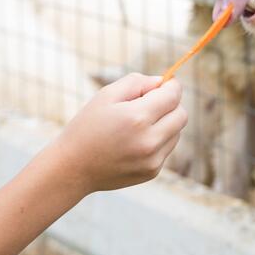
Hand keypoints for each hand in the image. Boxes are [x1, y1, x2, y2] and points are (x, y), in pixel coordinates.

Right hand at [50, 74, 187, 193]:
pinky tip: (134, 142)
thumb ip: (137, 82)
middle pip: (181, 115)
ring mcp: (153, 160)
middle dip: (171, 104)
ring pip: (176, 133)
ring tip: (137, 125)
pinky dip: (157, 141)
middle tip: (149, 103)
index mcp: (137, 118)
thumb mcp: (106, 95)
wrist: (73, 167)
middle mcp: (149, 141)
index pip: (173, 96)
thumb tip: (161, 82)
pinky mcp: (152, 172)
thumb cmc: (87, 126)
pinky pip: (166, 149)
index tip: (164, 84)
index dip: (171, 86)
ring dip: (165, 123)